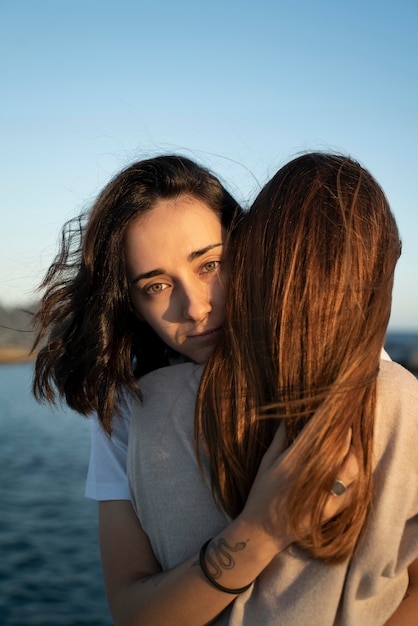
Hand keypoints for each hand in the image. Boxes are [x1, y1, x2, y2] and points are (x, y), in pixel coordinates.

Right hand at [239, 426, 358, 550]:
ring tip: (353, 445)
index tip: (337, 412)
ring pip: (351, 469)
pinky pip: (353, 491)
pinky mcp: (332, 511)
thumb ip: (279, 439)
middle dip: (346, 435)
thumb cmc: (260, 494)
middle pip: (339, 450)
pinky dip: (358, 477)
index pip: (320, 437)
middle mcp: (311, 479)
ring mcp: (324, 496)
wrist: (262, 531)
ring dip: (354, 454)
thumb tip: (287, 417)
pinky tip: (356, 468)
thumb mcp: (265, 463)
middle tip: (348, 424)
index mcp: (293, 463)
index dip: (332, 423)